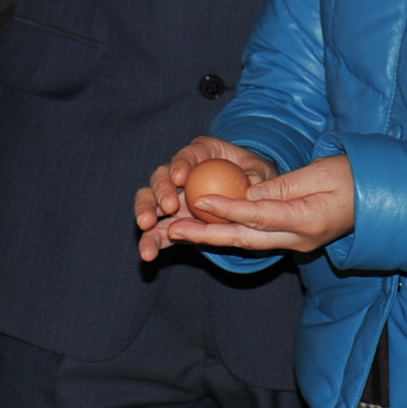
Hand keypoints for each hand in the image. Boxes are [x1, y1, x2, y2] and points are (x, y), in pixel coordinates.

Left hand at [135, 145, 355, 261]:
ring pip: (247, 242)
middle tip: (173, 230)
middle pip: (245, 238)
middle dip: (207, 235)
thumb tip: (248, 194)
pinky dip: (230, 234)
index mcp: (308, 221)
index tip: (199, 200)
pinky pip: (256, 239)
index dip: (227, 208)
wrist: (378, 200)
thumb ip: (283, 186)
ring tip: (179, 233)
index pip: (259, 216)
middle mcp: (300, 239)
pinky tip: (207, 229)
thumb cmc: (354, 178)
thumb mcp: (320, 173)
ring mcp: (296, 244)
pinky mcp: (292, 240)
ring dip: (212, 237)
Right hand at [136, 137, 259, 252]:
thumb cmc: (255, 178)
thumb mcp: (261, 173)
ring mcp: (173, 197)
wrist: (250, 199)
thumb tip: (250, 186)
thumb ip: (256, 177)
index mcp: (202, 153)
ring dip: (145, 213)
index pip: (188, 155)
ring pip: (150, 200)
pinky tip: (148, 254)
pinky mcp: (171, 220)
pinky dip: (152, 240)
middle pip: (162, 176)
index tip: (179, 178)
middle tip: (168, 207)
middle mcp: (181, 172)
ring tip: (146, 227)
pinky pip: (158, 229)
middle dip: (160, 190)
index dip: (180, 164)